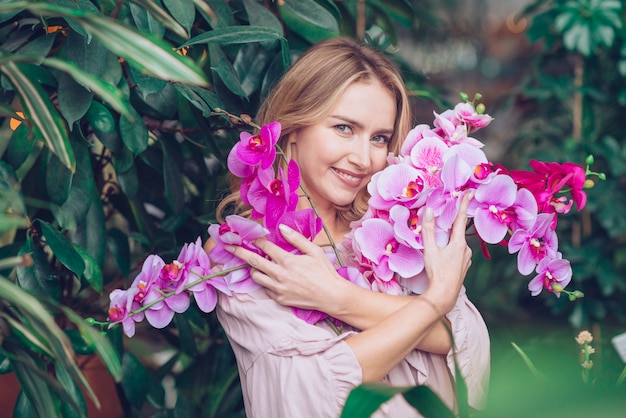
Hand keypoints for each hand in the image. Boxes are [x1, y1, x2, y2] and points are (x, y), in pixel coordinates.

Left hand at [225, 225, 342, 309]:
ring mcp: (278, 288)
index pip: (265, 247)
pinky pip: (266, 288)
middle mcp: (279, 275)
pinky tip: (273, 277)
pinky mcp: (279, 298)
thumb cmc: (324, 271)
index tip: (248, 234)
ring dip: (254, 268)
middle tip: (228, 246)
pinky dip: (266, 281)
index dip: (255, 239)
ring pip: (256, 276)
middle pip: (253, 261)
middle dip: (238, 252)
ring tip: (257, 263)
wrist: (331, 296)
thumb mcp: (314, 251)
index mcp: (288, 261)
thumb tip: (281, 228)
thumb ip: (296, 239)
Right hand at [420, 191, 473, 313]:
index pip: (460, 219)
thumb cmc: (437, 273)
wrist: (444, 295)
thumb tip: (429, 211)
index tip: (469, 192)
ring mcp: (466, 259)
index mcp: (459, 243)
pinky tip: (442, 259)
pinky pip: (457, 253)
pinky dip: (450, 251)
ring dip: (448, 242)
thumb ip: (429, 230)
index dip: (463, 204)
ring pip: (457, 244)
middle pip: (457, 232)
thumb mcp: (430, 250)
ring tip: (437, 251)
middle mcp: (466, 249)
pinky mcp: (464, 267)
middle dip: (450, 228)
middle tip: (442, 225)